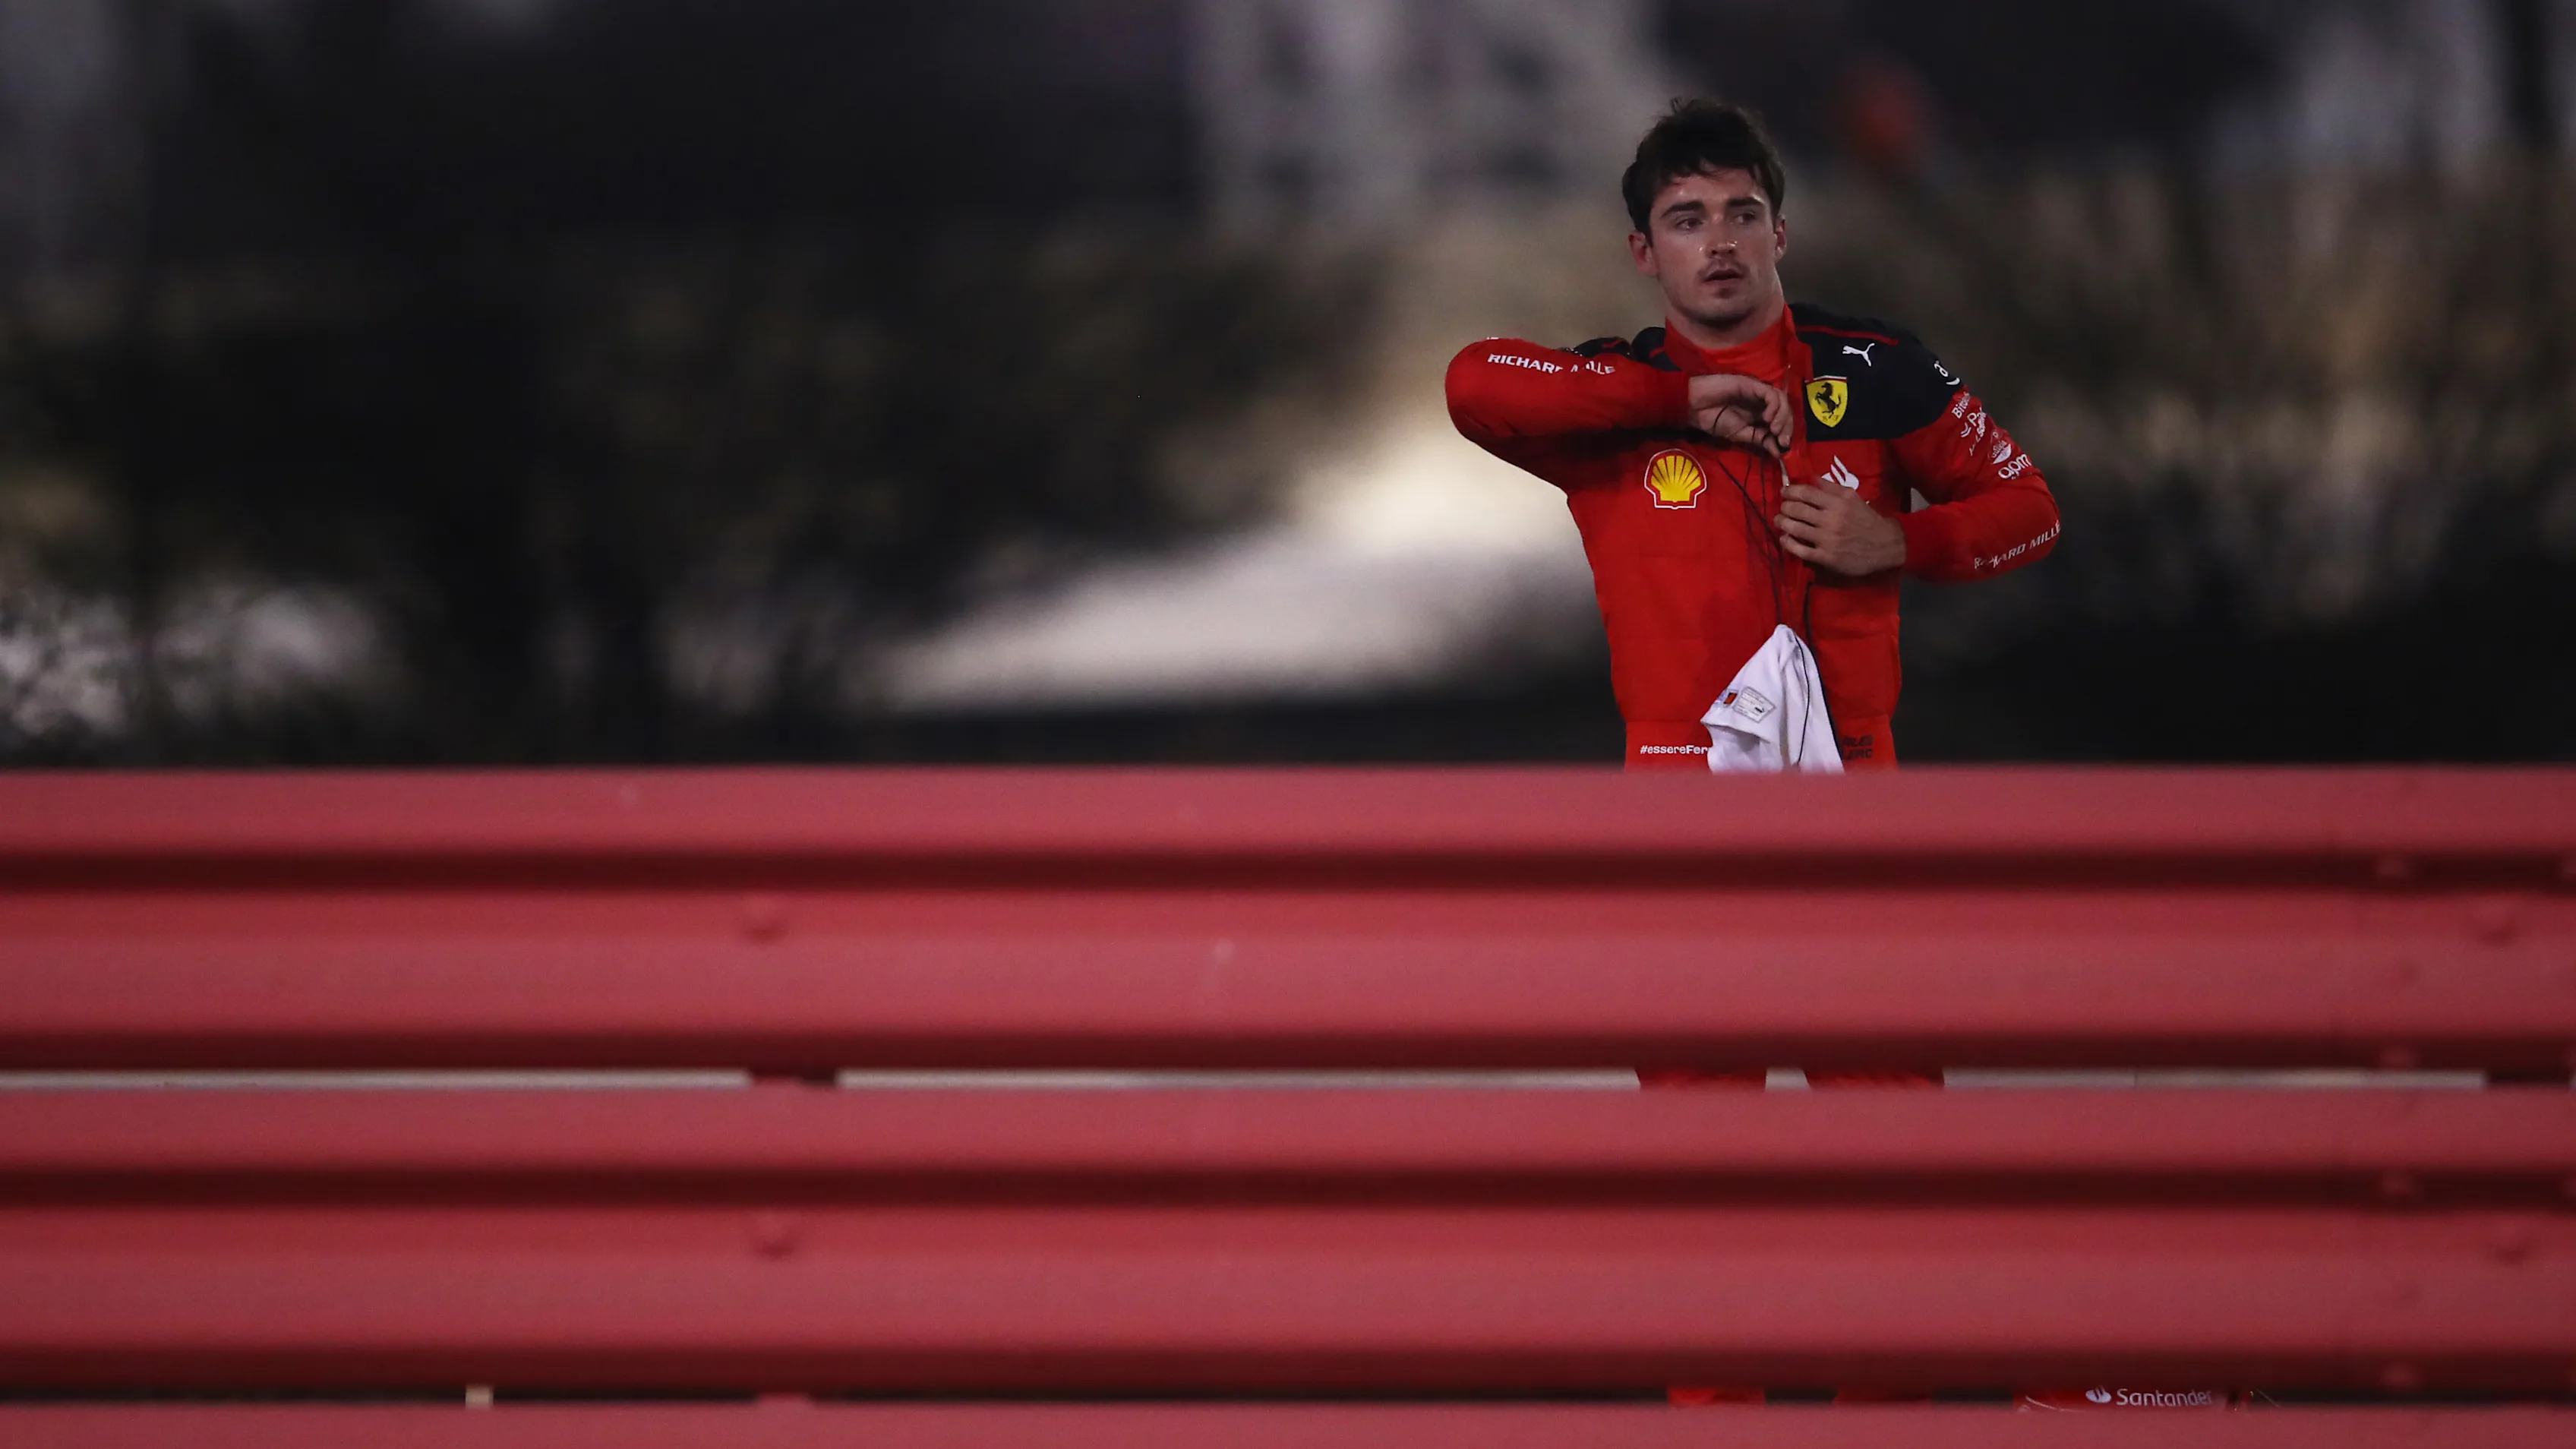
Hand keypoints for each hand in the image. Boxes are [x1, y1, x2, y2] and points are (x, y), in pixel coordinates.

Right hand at [1688, 373, 1790, 455]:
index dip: (1787, 433)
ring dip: (1783, 416)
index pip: (1782, 420)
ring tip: (1774, 429)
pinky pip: (1771, 393)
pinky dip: (1774, 406)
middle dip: (1788, 426)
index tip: (1783, 447)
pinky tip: (1767, 417)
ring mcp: (1758, 392)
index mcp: (1760, 413)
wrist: (1695, 407)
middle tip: (1782, 440)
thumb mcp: (1740, 435)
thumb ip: (1759, 440)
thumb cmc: (1714, 419)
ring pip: (1782, 400)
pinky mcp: (1753, 384)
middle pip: (1785, 410)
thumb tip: (1779, 452)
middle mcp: (1762, 402)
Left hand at [1776, 483, 1905, 575]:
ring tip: (1779, 521)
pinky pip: (1800, 550)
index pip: (1806, 493)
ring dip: (1782, 523)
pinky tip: (1785, 539)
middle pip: (1796, 510)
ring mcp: (1827, 540)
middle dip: (1784, 507)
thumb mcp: (1852, 497)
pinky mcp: (1826, 557)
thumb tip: (1811, 477)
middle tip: (1782, 507)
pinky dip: (1788, 543)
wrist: (1885, 545)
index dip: (1790, 491)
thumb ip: (1831, 487)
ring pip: (1795, 529)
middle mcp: (1830, 520)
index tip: (1784, 492)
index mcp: (1837, 503)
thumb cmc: (1866, 519)